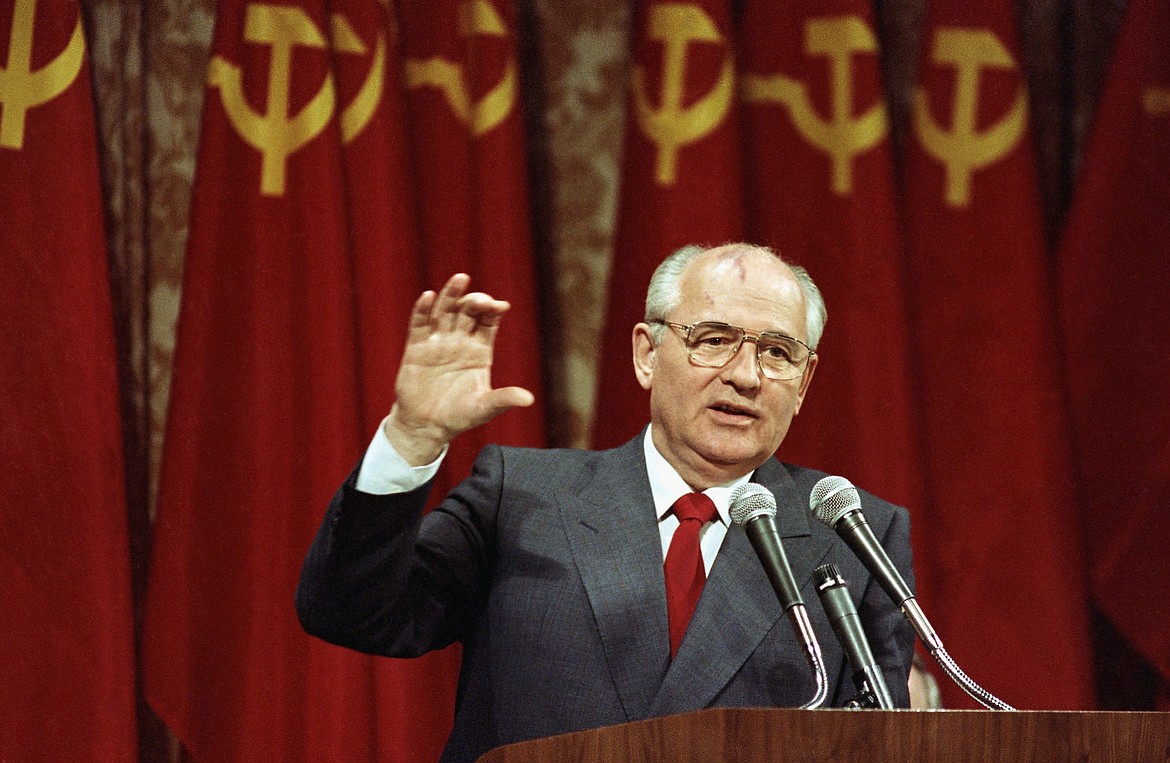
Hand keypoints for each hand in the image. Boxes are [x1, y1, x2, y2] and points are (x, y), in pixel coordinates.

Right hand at [384, 273, 534, 464]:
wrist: (427, 426)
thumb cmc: (459, 416)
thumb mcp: (484, 409)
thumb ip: (503, 399)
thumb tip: (529, 399)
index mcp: (479, 350)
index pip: (489, 321)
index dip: (494, 310)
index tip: (501, 306)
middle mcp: (459, 341)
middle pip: (468, 311)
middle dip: (475, 301)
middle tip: (480, 301)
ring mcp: (438, 342)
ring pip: (445, 310)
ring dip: (452, 294)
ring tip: (460, 279)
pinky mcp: (416, 348)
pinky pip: (420, 324)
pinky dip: (423, 309)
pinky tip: (427, 296)